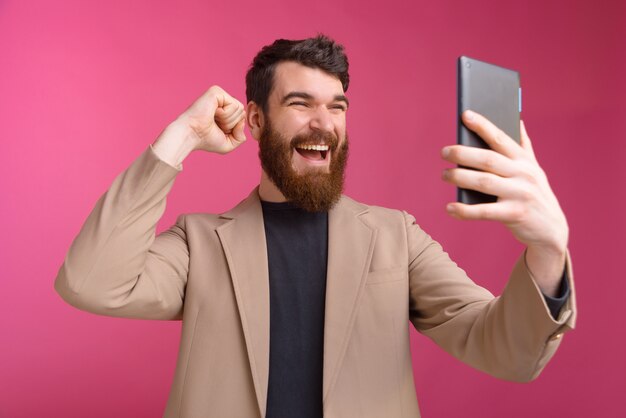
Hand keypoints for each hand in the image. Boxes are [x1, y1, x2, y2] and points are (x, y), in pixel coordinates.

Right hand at [178, 85, 246, 153]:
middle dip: (231, 124)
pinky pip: (234, 105)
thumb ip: (241, 137)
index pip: (242, 117)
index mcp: (224, 110)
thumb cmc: (206, 140)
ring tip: (213, 119)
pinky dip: (225, 114)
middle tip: (215, 124)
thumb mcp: (229, 143)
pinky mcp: (216, 91)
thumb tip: (243, 122)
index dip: (234, 128)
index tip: (218, 130)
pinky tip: (212, 114)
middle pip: (242, 112)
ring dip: (228, 120)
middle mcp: (222, 100)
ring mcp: (219, 94)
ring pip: (239, 109)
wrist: (191, 135)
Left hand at [441, 110, 567, 292]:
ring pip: (483, 182)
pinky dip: (465, 210)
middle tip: (444, 152)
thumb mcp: (533, 169)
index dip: (483, 126)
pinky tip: (450, 208)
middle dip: (463, 153)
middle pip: (488, 159)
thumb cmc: (534, 194)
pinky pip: (484, 211)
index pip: (501, 138)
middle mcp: (524, 174)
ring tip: (444, 175)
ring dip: (459, 177)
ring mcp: (520, 194)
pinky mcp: (515, 214)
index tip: (465, 115)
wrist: (551, 230)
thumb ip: (524, 145)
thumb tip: (517, 119)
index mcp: (525, 160)